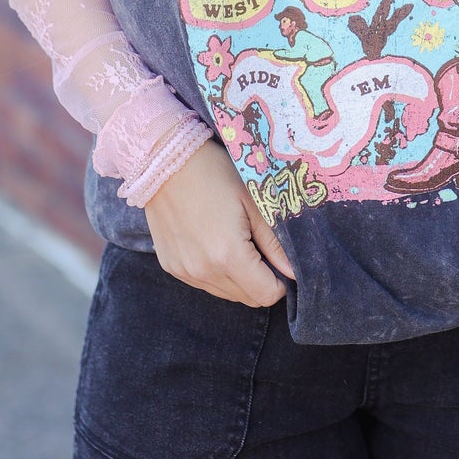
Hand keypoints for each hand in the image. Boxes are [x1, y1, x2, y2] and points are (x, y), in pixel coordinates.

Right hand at [142, 138, 295, 307]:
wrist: (163, 160)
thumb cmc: (214, 173)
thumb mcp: (253, 201)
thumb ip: (275, 243)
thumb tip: (294, 273)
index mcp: (228, 256)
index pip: (266, 295)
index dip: (280, 282)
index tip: (278, 260)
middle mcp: (204, 271)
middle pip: (247, 299)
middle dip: (260, 280)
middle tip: (258, 246)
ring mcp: (184, 272)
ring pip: (225, 293)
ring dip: (237, 278)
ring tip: (234, 241)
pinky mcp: (170, 266)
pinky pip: (203, 282)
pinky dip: (215, 272)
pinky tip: (212, 242)